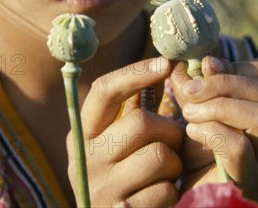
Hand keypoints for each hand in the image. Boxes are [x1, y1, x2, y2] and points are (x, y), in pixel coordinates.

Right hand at [67, 57, 183, 206]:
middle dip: (169, 130)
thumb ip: (133, 108)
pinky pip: (166, 191)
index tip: (166, 63)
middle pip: (141, 122)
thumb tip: (166, 64)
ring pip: (160, 157)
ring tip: (165, 173)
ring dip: (175, 164)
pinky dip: (172, 192)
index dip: (136, 73)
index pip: (104, 91)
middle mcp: (84, 160)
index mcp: (82, 134)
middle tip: (173, 142)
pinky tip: (159, 197)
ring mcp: (101, 190)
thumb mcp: (119, 142)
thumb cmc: (125, 175)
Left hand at [170, 56, 257, 200]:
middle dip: (224, 84)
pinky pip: (240, 146)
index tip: (206, 68)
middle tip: (189, 90)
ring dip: (219, 107)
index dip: (239, 67)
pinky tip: (193, 133)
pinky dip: (212, 132)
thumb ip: (200, 85)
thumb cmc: (199, 148)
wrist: (192, 191)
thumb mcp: (197, 109)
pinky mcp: (255, 180)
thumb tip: (205, 59)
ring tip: (190, 114)